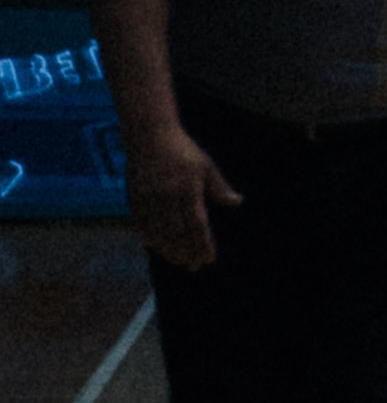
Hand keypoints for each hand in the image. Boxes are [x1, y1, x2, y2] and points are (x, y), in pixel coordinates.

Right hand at [127, 117, 241, 272]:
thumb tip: (237, 202)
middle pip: (177, 233)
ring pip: (158, 232)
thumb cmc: (182, 150)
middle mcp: (166, 198)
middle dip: (187, 252)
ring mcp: (148, 199)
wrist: (150, 136)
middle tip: (194, 266)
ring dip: (169, 249)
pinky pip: (140, 223)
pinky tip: (155, 245)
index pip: (197, 225)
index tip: (208, 258)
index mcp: (187, 191)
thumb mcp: (205, 166)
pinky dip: (148, 236)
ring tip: (179, 260)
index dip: (202, 244)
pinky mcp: (134, 197)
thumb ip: (219, 187)